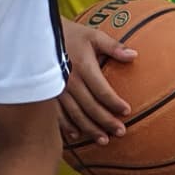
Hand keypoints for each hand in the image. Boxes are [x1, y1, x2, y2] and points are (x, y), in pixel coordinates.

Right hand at [57, 19, 134, 144]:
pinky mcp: (47, 94)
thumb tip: (134, 55)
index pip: (102, 90)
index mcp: (83, 66)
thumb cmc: (70, 34)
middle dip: (106, 121)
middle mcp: (69, 81)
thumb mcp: (93, 35)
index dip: (114, 103)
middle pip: (91, 107)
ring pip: (75, 114)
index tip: (127, 111)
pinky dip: (67, 126)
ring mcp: (57, 89)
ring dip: (90, 129)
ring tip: (103, 140)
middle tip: (121, 132)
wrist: (39, 35)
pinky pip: (57, 114)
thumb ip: (113, 46)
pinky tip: (76, 135)